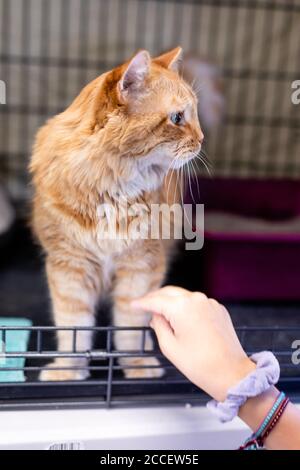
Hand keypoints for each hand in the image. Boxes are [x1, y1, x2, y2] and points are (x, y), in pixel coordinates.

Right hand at [132, 286, 254, 401]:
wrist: (230, 373)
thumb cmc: (201, 364)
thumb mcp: (169, 347)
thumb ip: (159, 326)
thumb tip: (156, 316)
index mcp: (182, 307)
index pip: (155, 301)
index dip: (142, 303)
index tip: (133, 304)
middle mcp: (197, 300)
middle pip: (169, 292)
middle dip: (155, 298)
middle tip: (144, 306)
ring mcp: (209, 303)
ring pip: (184, 296)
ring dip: (171, 302)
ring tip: (161, 315)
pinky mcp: (218, 309)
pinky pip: (197, 303)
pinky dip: (186, 307)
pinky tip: (181, 319)